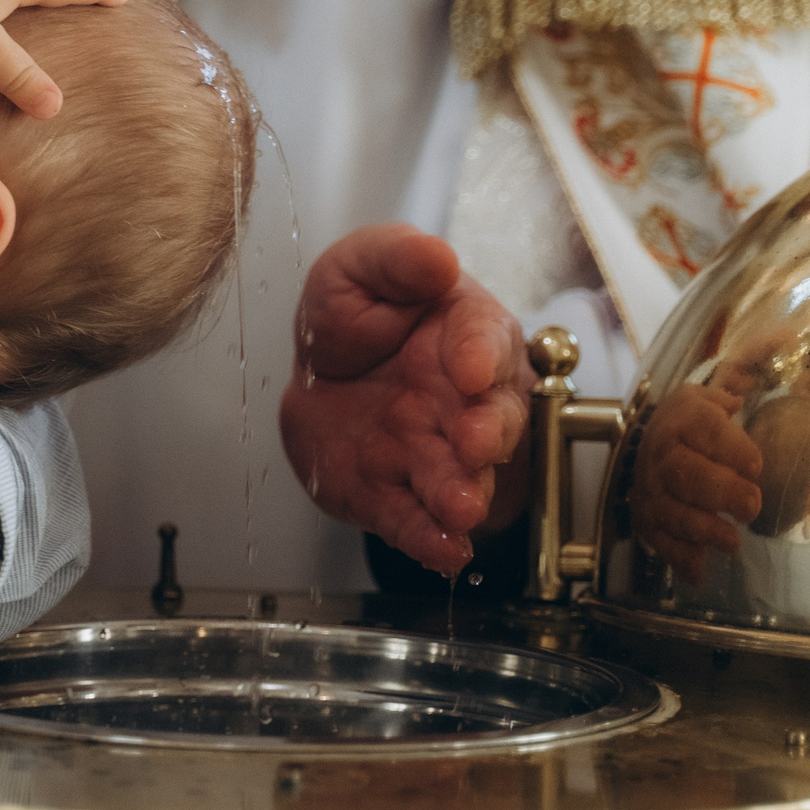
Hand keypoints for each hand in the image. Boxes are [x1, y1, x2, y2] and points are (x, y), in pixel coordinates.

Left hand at [276, 225, 527, 574]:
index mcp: (460, 333)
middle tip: (476, 443)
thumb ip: (396, 260)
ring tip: (460, 507)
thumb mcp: (361, 268)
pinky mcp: (398, 495)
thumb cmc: (356, 318)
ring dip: (463, 494)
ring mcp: (433, 452)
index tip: (467, 369)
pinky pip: (419, 522)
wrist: (318, 379)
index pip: (483, 338)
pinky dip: (431, 540)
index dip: (478, 354)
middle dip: (488, 433)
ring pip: (460, 477)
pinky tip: (442, 551)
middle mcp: (460, 400)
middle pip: (491, 418)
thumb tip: (437, 257)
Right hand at [624, 384, 762, 579]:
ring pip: (671, 511)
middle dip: (722, 492)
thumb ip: (724, 400)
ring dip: (703, 529)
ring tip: (733, 541)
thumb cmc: (689, 424)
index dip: (732, 448)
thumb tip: (736, 402)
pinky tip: (699, 572)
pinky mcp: (647, 518)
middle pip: (686, 473)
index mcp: (682, 421)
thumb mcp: (704, 400)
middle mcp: (662, 454)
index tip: (756, 466)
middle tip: (752, 506)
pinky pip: (658, 539)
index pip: (705, 429)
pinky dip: (678, 557)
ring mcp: (652, 489)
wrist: (648, 440)